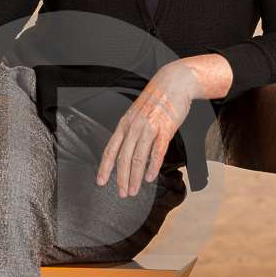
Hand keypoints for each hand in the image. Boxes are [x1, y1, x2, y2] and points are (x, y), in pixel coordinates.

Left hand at [95, 60, 197, 196]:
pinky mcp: (165, 129)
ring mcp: (149, 128)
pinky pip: (156, 151)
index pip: (110, 149)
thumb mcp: (138, 114)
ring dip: (134, 177)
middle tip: (121, 192)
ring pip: (137, 158)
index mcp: (125, 124)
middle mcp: (134, 127)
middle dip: (120, 178)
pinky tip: (150, 177)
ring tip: (134, 190)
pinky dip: (152, 166)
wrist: (174, 83)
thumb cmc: (157, 99)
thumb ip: (132, 132)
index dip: (105, 167)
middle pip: (123, 158)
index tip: (101, 182)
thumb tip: (127, 151)